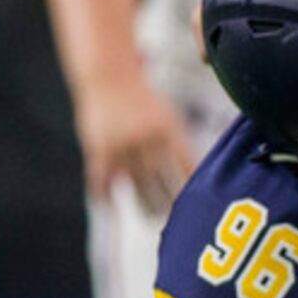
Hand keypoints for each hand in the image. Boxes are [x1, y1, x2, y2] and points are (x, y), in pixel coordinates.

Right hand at [77, 70, 196, 214]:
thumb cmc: (144, 100)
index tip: (198, 206)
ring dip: (147, 205)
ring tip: (155, 217)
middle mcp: (146, 140)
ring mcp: (121, 146)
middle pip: (163, 181)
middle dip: (172, 203)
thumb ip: (179, 145)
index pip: (186, 166)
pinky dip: (107, 197)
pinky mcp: (98, 149)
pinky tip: (113, 210)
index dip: (192, 188)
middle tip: (179, 221)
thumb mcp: (168, 117)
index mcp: (168, 130)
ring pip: (137, 186)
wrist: (108, 76)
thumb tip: (198, 174)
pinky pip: (103, 180)